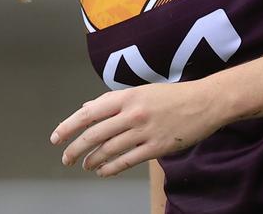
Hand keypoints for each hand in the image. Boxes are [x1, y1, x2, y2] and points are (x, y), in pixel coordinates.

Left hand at [50, 81, 222, 176]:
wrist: (205, 102)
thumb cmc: (174, 96)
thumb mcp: (143, 91)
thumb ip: (116, 100)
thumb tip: (89, 108)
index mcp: (128, 96)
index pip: (90, 112)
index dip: (70, 126)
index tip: (57, 137)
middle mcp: (133, 113)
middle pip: (95, 134)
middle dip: (75, 148)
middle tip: (66, 157)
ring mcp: (144, 131)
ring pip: (108, 150)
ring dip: (92, 160)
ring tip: (86, 165)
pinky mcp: (156, 147)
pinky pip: (126, 161)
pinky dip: (110, 168)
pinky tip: (103, 171)